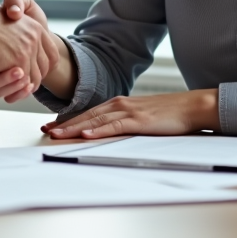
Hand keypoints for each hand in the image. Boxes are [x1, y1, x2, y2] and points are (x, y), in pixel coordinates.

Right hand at [0, 0, 59, 102]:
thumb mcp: (4, 28)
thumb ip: (17, 43)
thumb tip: (23, 73)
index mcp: (35, 26)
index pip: (52, 56)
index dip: (40, 70)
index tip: (25, 78)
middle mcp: (36, 36)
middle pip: (43, 71)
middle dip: (27, 83)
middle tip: (8, 84)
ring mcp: (29, 48)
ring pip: (32, 81)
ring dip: (14, 87)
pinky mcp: (20, 60)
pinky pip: (20, 85)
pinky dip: (6, 87)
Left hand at [41, 89, 219, 138]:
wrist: (191, 106)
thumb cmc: (168, 113)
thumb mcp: (141, 116)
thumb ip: (124, 121)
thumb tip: (109, 131)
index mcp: (119, 104)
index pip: (88, 112)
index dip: (68, 119)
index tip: (52, 126)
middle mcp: (120, 104)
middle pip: (86, 115)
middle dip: (64, 123)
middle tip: (45, 130)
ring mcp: (128, 111)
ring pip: (95, 120)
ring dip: (74, 127)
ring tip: (56, 133)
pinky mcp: (138, 121)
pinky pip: (113, 126)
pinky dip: (98, 130)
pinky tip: (85, 134)